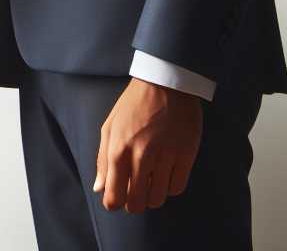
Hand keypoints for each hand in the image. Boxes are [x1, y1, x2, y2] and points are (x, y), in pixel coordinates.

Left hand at [94, 77, 202, 212]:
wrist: (165, 83)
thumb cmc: (133, 104)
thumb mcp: (110, 127)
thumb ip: (103, 159)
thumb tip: (100, 188)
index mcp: (118, 151)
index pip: (114, 197)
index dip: (115, 203)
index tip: (118, 197)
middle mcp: (141, 157)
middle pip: (137, 204)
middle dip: (134, 203)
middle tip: (136, 193)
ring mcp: (166, 157)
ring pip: (158, 199)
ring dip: (153, 196)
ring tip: (151, 183)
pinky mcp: (186, 154)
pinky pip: (177, 187)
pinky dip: (170, 187)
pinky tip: (166, 175)